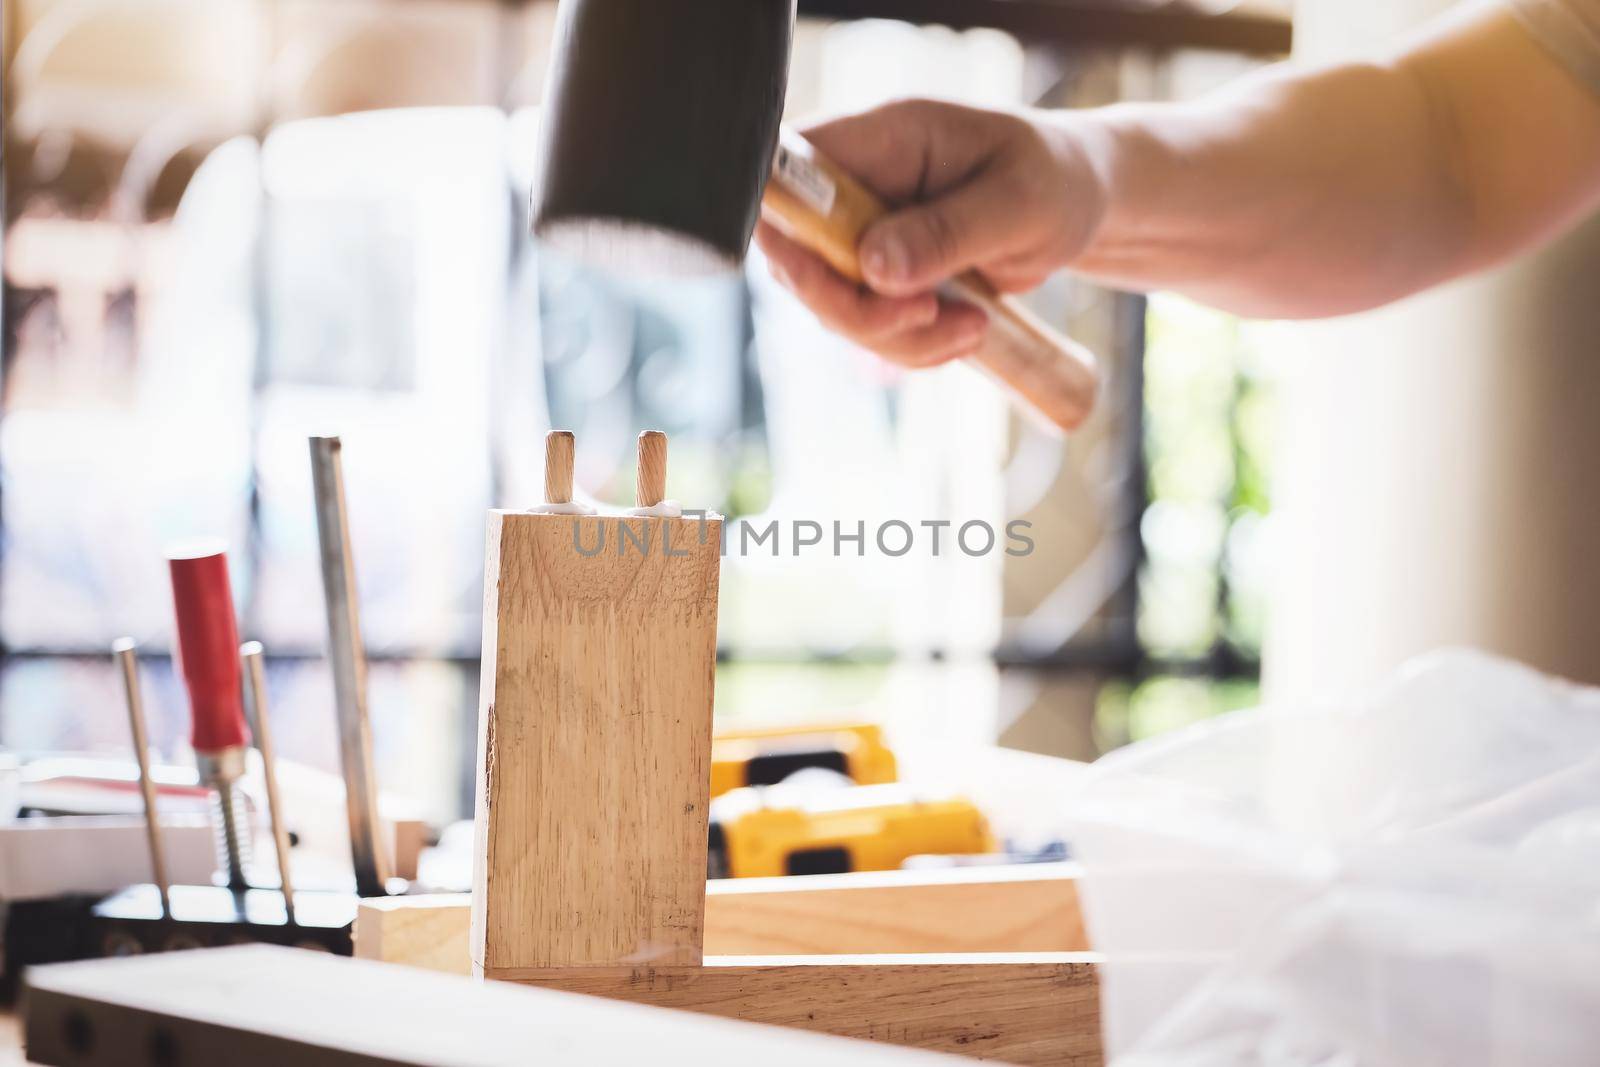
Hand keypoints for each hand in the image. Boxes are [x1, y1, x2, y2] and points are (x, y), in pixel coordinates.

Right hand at [755, 98, 1103, 367]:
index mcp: (883, 136)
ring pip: (832, 305)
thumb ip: (946, 231)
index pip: (788, 170)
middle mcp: (858, 184)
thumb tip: (873, 268)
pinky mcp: (878, 276)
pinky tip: (968, 331)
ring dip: (897, 338)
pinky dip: (914, 346)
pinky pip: (869, 327)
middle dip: (854, 308)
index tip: (821, 276)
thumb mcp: (1019, 203)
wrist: (1078, 201)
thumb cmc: (1055, 180)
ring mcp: (863, 233)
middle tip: (926, 315)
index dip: (780, 225)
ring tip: (973, 327)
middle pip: (796, 256)